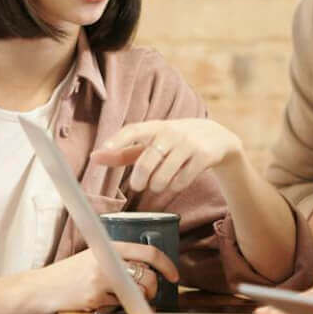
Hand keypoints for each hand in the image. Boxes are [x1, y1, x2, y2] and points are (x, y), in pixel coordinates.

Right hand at [32, 241, 180, 313]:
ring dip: (139, 300)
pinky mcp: (96, 299)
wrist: (43, 287)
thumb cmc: (68, 273)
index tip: (174, 275)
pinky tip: (105, 302)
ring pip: (137, 294)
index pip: (148, 253)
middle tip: (150, 292)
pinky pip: (120, 306)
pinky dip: (118, 307)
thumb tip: (147, 267)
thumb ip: (116, 257)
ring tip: (129, 298)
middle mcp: (106, 262)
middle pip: (148, 277)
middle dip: (154, 288)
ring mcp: (101, 282)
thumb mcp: (92, 255)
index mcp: (108, 247)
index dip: (166, 265)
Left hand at [93, 119, 245, 197]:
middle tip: (138, 186)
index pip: (133, 130)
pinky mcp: (203, 156)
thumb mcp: (152, 142)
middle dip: (140, 179)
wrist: (218, 137)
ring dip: (158, 186)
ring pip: (164, 175)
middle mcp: (172, 133)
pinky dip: (176, 186)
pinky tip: (177, 182)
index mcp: (156, 127)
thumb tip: (94, 157)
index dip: (117, 140)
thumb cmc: (176, 141)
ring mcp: (189, 144)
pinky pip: (182, 180)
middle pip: (147, 161)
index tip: (103, 150)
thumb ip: (124, 151)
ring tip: (159, 184)